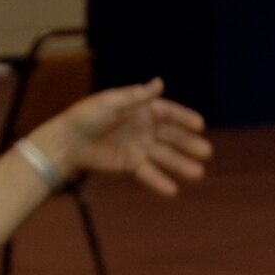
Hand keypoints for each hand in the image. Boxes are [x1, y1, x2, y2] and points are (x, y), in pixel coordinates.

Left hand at [44, 78, 212, 197]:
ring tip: (199, 174)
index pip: (168, 113)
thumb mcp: (112, 103)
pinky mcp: (131, 164)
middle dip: (189, 144)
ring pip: (164, 157)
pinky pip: (149, 173)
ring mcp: (139, 147)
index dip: (185, 118)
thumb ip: (137, 97)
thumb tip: (160, 83)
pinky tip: (173, 191)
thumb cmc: (86, 116)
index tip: (200, 125)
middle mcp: (144, 128)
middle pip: (171, 137)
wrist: (67, 141)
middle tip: (207, 152)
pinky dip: (159, 182)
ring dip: (181, 165)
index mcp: (140, 109)